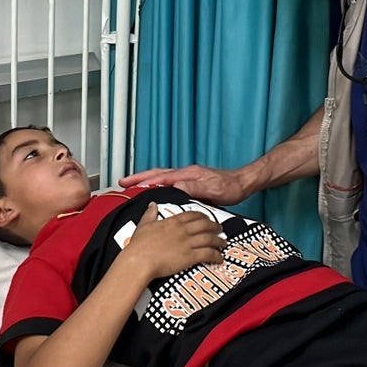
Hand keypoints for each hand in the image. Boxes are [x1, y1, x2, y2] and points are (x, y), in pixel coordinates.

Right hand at [120, 164, 250, 204]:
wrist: (243, 184)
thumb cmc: (230, 188)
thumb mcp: (214, 190)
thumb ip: (194, 188)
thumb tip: (175, 187)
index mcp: (188, 175)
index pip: (161, 177)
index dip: (144, 180)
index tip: (128, 183)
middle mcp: (186, 174)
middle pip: (158, 174)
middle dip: (139, 177)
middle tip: (123, 182)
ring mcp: (188, 178)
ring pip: (162, 177)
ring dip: (147, 181)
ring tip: (132, 186)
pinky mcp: (191, 184)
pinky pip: (169, 183)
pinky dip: (158, 185)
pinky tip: (155, 193)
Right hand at [121, 202, 226, 279]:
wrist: (139, 261)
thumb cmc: (139, 246)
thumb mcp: (144, 225)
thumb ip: (150, 214)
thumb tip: (152, 205)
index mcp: (173, 222)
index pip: (192, 215)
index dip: (202, 216)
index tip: (207, 218)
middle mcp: (183, 230)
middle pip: (205, 225)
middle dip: (214, 226)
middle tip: (220, 229)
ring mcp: (188, 243)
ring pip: (209, 239)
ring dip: (218, 241)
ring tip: (223, 243)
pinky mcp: (190, 256)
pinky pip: (208, 254)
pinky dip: (216, 255)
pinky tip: (219, 258)